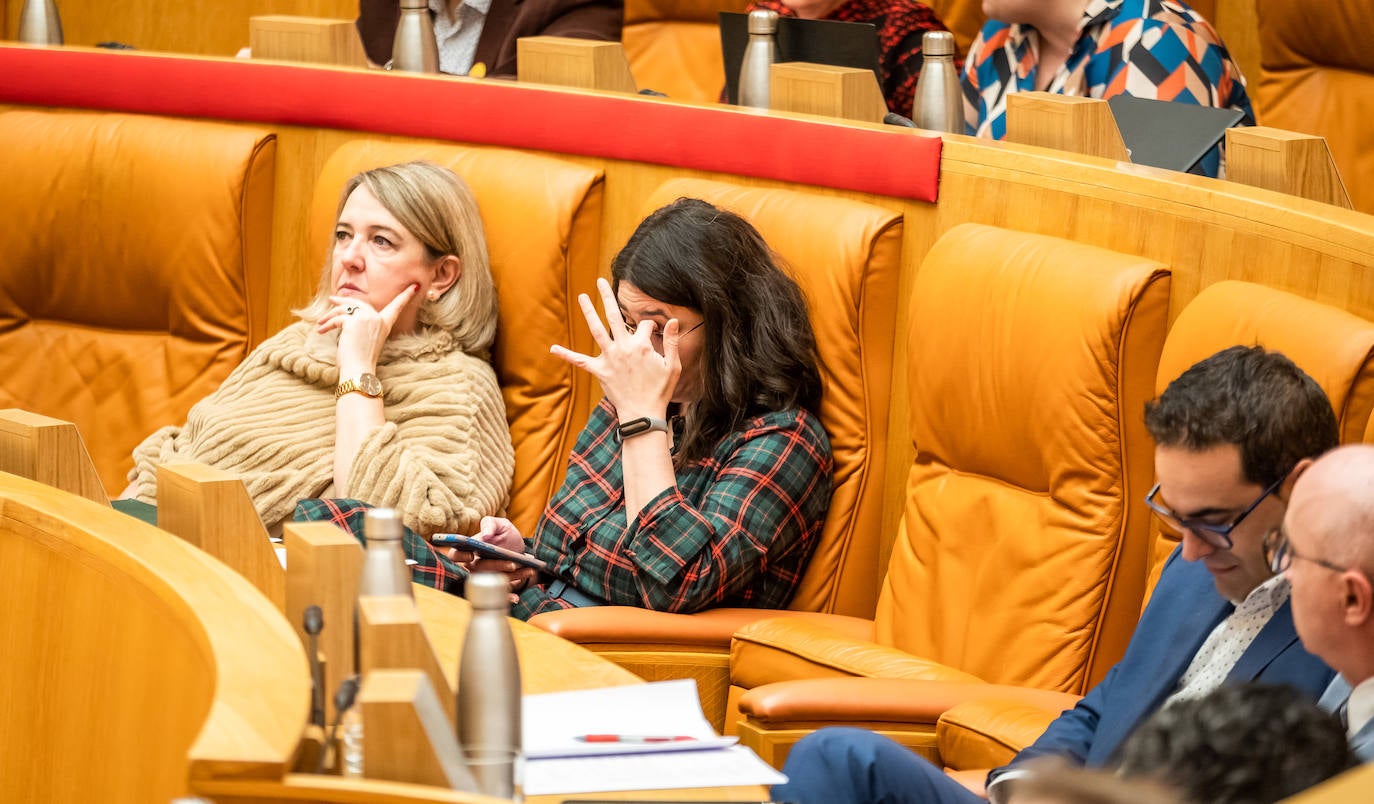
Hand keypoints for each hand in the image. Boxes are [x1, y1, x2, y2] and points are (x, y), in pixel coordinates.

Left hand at [317, 284, 418, 374]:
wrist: (358, 369)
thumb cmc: (360, 360)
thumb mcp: (365, 339)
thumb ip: (362, 326)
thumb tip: (346, 315)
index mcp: (384, 324)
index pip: (397, 307)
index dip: (406, 296)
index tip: (416, 286)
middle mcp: (377, 319)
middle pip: (358, 303)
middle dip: (342, 301)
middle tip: (331, 300)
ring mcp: (366, 319)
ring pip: (343, 309)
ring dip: (329, 316)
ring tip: (321, 323)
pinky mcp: (353, 322)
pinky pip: (337, 318)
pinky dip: (326, 324)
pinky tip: (320, 330)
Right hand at [450, 518, 537, 595]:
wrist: (520, 549)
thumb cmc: (505, 535)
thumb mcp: (500, 525)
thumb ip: (491, 524)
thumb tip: (485, 535)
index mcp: (469, 550)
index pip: (455, 555)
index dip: (459, 556)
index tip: (471, 554)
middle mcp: (474, 567)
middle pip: (477, 570)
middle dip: (495, 567)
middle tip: (512, 563)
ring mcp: (484, 578)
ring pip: (492, 581)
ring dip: (510, 577)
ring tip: (528, 570)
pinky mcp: (495, 587)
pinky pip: (498, 594)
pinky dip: (506, 597)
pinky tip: (516, 598)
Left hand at [550, 277, 678, 420]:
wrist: (643, 414)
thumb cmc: (660, 391)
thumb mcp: (674, 366)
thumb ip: (672, 342)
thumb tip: (673, 321)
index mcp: (642, 345)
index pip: (645, 325)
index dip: (652, 328)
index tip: (655, 335)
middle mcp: (623, 347)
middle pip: (615, 316)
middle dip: (607, 297)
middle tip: (600, 281)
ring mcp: (609, 358)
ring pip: (597, 330)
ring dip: (588, 312)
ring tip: (582, 297)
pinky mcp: (600, 371)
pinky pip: (580, 361)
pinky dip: (567, 355)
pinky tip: (553, 349)